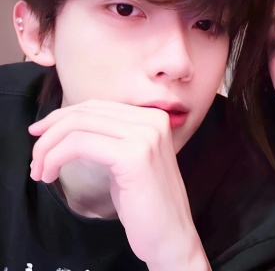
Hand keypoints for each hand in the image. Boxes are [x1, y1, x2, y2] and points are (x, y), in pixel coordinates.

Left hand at [29, 100, 209, 270]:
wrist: (171, 235)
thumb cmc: (145, 203)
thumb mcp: (127, 160)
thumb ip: (109, 137)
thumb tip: (68, 125)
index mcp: (152, 118)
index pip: (97, 106)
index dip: (62, 117)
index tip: (40, 134)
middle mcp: (152, 120)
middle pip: (86, 112)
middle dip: (51, 131)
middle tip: (35, 156)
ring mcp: (146, 135)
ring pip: (79, 125)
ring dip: (49, 147)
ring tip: (40, 170)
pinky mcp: (135, 155)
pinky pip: (80, 144)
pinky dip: (56, 157)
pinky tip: (50, 175)